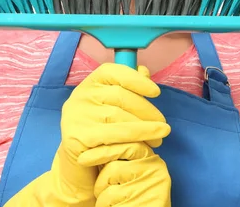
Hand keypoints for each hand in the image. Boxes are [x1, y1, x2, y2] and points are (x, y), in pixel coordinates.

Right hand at [5, 63, 169, 206]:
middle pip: (119, 96)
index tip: (156, 92)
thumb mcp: (112, 109)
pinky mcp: (77, 138)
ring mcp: (76, 117)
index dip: (136, 79)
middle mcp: (79, 97)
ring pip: (119, 117)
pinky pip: (113, 138)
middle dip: (147, 111)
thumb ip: (127, 89)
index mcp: (88, 85)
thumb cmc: (100, 134)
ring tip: (159, 138)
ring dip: (145, 129)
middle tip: (163, 126)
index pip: (112, 72)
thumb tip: (144, 71)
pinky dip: (134, 141)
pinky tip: (147, 147)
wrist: (77, 167)